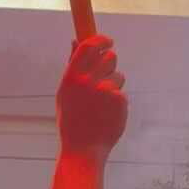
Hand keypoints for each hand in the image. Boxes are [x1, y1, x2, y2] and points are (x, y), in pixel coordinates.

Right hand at [56, 33, 126, 159]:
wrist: (83, 149)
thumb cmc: (72, 120)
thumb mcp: (65, 92)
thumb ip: (72, 66)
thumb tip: (75, 41)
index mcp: (71, 77)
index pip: (89, 46)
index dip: (100, 39)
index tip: (108, 41)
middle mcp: (87, 81)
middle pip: (110, 57)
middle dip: (110, 64)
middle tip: (105, 76)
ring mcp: (104, 90)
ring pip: (119, 75)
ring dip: (114, 85)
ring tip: (102, 104)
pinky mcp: (119, 100)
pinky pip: (122, 93)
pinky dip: (117, 102)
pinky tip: (107, 115)